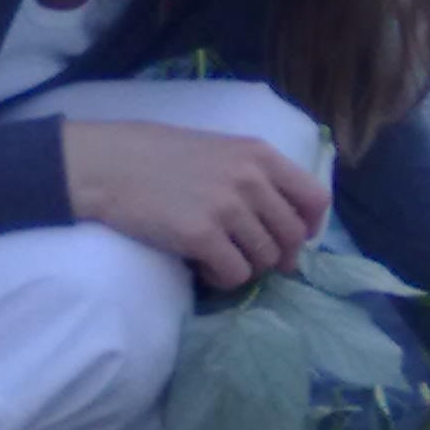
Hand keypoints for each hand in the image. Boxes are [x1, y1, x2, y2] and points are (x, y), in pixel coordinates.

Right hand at [60, 120, 330, 288]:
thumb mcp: (222, 151)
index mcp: (260, 153)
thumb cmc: (165, 156)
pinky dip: (221, 278)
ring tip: (218, 253)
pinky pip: (235, 275)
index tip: (295, 240)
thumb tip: (289, 226)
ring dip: (245, 265)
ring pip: (265, 260)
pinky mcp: (202, 236)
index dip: (310, 227)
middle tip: (249, 255)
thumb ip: (257, 178)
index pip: (315, 198)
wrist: (113, 164)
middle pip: (293, 238)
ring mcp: (227, 208)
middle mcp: (251, 179)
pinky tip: (201, 263)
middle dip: (276, 255)